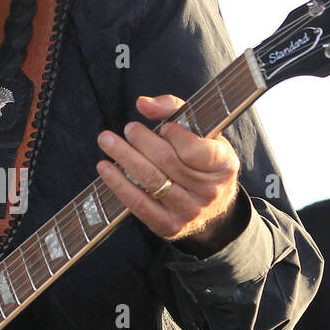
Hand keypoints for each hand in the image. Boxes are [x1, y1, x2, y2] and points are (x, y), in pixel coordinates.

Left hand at [97, 95, 241, 251]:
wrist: (213, 211)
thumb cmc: (202, 162)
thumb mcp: (201, 134)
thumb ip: (175, 111)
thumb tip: (143, 104)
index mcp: (223, 166)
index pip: (195, 150)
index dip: (176, 136)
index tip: (163, 127)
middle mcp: (209, 191)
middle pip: (168, 162)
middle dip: (143, 142)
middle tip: (128, 129)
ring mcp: (189, 211)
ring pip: (151, 180)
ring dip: (125, 158)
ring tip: (108, 141)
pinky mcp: (168, 226)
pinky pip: (139, 204)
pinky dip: (119, 184)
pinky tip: (105, 168)